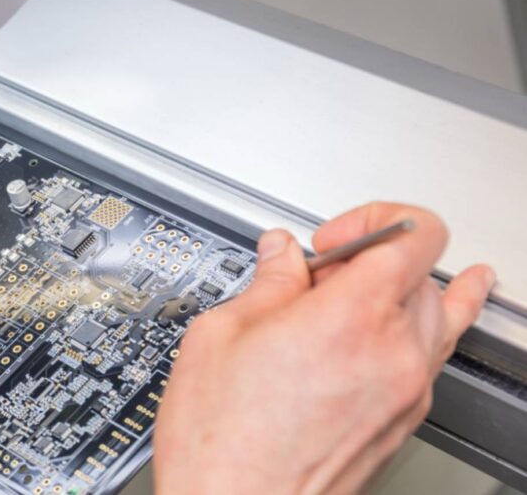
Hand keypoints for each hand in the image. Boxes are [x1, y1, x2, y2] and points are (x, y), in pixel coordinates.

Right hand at [152, 203, 494, 494]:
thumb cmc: (221, 442)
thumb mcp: (221, 334)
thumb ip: (266, 283)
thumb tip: (279, 256)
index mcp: (351, 316)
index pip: (415, 233)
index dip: (376, 218)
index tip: (333, 239)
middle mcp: (394, 353)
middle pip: (422, 272)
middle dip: (372, 260)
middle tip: (318, 276)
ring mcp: (406, 391)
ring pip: (439, 315)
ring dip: (406, 291)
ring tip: (381, 279)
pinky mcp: (402, 422)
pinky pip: (430, 358)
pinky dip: (417, 333)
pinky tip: (403, 327)